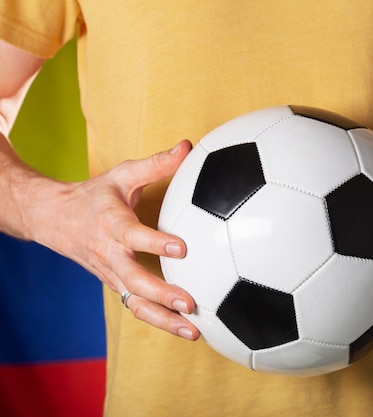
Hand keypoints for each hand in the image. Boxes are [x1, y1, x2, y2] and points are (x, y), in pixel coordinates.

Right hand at [27, 140, 200, 340]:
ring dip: (162, 320)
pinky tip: (185, 329)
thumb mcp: (123, 175)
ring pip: (134, 303)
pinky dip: (158, 320)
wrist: (53, 219)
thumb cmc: (95, 195)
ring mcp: (112, 274)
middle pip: (133, 280)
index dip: (154, 243)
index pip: (132, 235)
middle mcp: (110, 254)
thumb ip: (156, 164)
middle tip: (189, 303)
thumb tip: (188, 146)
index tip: (181, 247)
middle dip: (161, 294)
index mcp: (111, 224)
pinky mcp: (116, 285)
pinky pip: (136, 307)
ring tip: (192, 332)